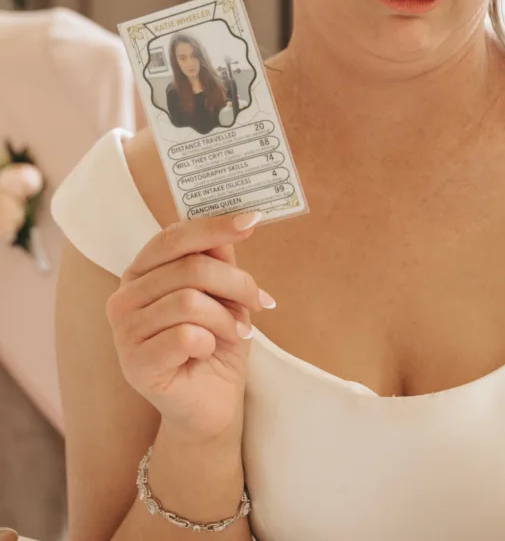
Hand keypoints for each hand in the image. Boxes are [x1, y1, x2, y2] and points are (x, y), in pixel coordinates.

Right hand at [105, 209, 273, 445]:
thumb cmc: (215, 343)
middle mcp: (125, 296)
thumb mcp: (223, 294)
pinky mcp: (134, 364)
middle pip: (189, 268)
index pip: (174, 237)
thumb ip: (219, 260)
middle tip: (259, 301)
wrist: (211, 404)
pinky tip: (208, 351)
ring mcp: (124, 331)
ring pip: (189, 301)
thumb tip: (234, 223)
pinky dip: (209, 342)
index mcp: (142, 272)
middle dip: (236, 282)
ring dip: (226, 318)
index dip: (214, 227)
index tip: (251, 221)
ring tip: (235, 333)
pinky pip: (185, 336)